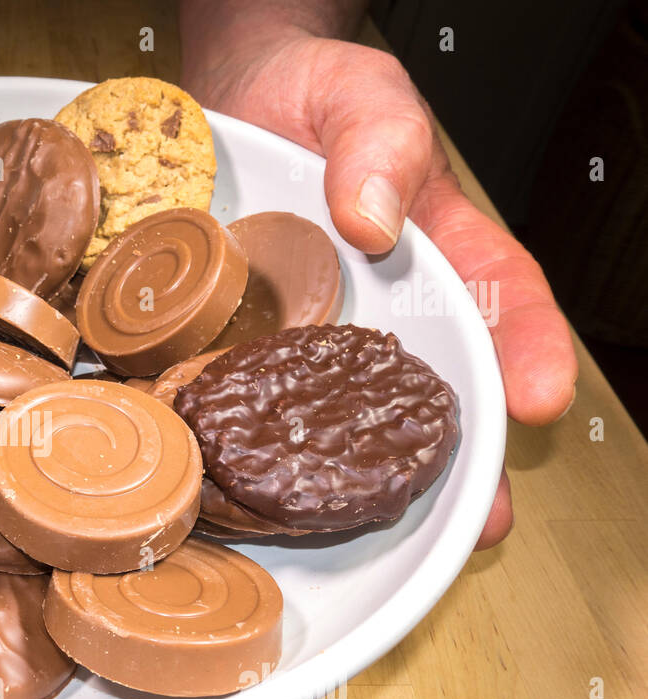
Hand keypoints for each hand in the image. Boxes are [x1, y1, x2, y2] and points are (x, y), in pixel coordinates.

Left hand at [181, 13, 577, 548]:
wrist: (230, 98)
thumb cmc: (312, 93)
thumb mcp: (358, 96)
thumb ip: (379, 141)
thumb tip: (374, 218)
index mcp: (436, 246)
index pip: (503, 300)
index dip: (529, 351)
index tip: (541, 398)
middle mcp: (385, 302)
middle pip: (442, 386)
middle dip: (467, 454)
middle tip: (481, 515)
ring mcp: (319, 328)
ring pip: (356, 411)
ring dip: (374, 473)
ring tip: (384, 532)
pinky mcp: (255, 340)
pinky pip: (269, 395)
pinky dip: (274, 443)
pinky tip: (267, 488)